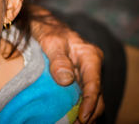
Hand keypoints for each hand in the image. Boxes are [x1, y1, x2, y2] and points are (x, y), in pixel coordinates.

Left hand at [30, 7, 103, 122]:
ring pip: (91, 98)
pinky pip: (80, 95)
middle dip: (90, 113)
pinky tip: (70, 117)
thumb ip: (58, 60)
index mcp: (90, 56)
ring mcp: (84, 72)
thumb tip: (66, 80)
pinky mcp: (76, 77)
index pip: (94, 84)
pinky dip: (78, 107)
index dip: (90, 103)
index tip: (83, 118)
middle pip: (97, 95)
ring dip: (85, 113)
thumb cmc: (47, 29)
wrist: (41, 23)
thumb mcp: (51, 42)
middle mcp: (90, 66)